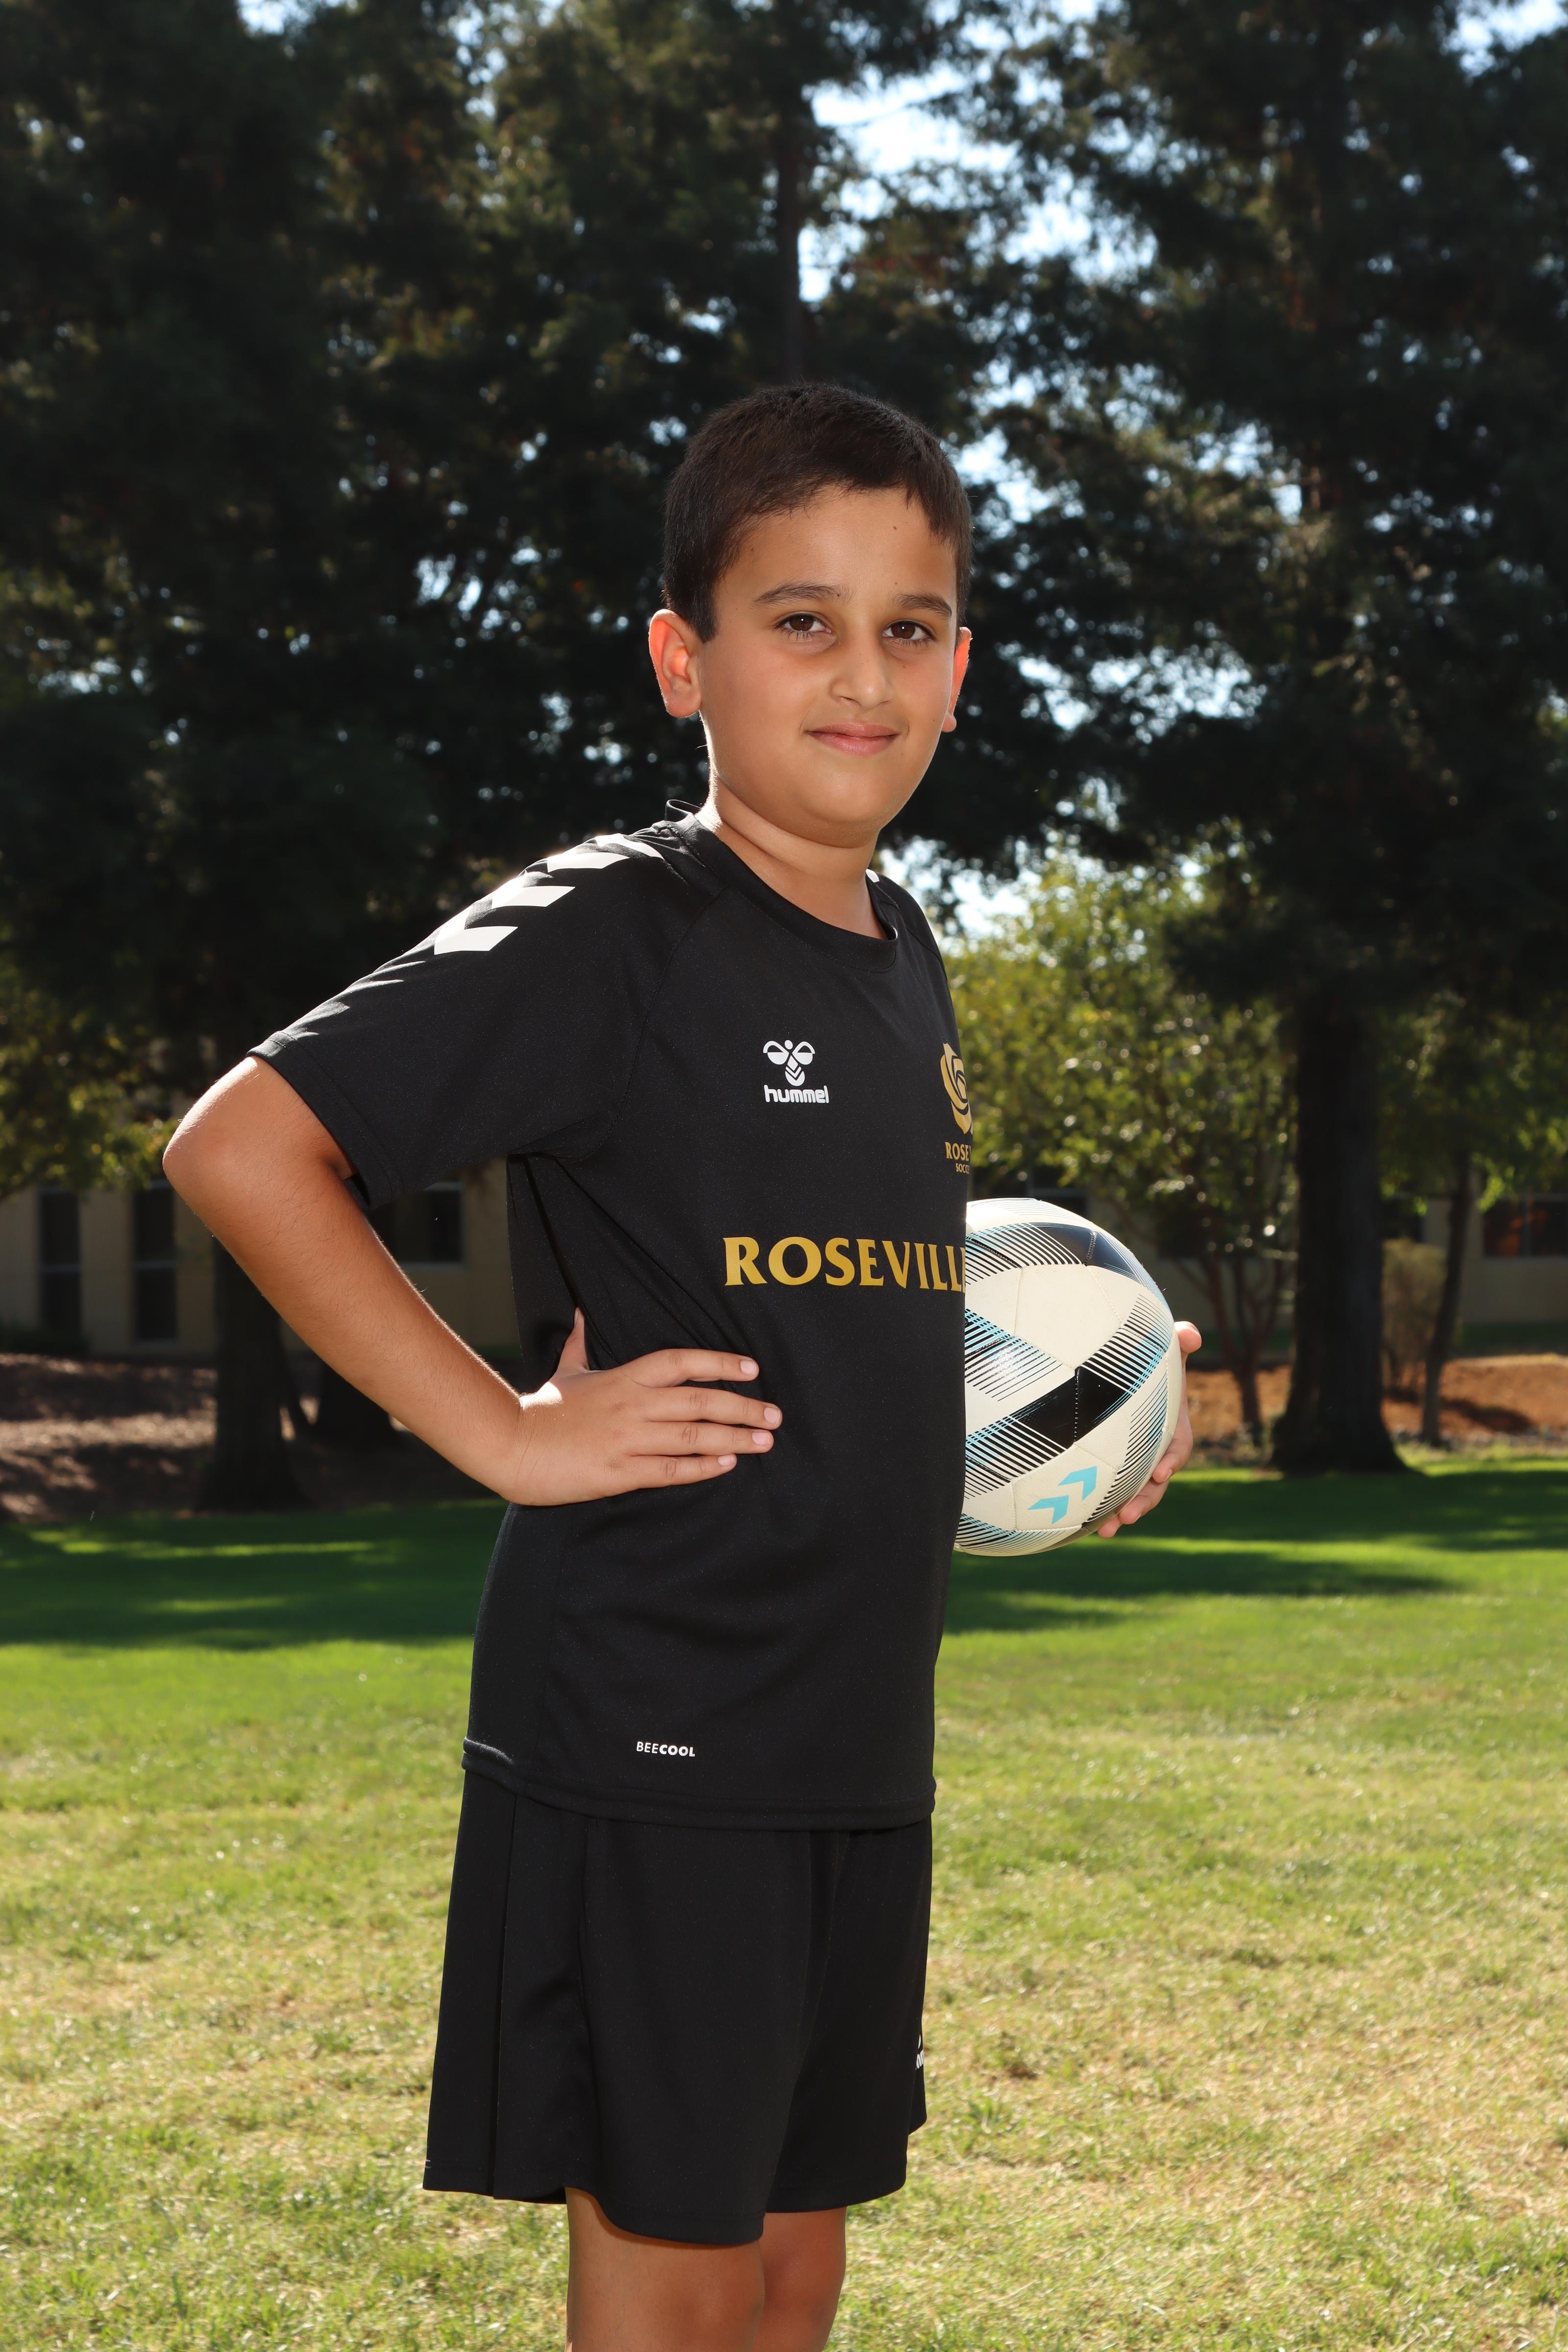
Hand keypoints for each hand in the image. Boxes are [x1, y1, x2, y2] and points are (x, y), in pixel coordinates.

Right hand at [499, 1312, 779, 1505]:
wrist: (511, 1445)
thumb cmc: (543, 1409)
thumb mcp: (565, 1370)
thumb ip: (580, 1342)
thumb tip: (581, 1311)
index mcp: (624, 1377)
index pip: (681, 1361)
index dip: (720, 1362)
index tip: (752, 1368)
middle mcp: (631, 1405)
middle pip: (699, 1400)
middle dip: (743, 1407)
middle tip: (775, 1414)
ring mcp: (627, 1439)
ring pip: (692, 1437)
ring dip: (734, 1439)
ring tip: (764, 1442)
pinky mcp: (619, 1472)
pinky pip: (670, 1470)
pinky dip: (701, 1467)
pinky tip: (726, 1464)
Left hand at [1094, 1321, 1201, 1538]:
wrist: (1124, 1377)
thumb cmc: (1148, 1365)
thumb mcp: (1164, 1351)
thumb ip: (1177, 1342)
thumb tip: (1192, 1333)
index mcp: (1170, 1426)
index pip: (1177, 1446)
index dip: (1171, 1459)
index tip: (1160, 1471)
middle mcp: (1156, 1451)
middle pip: (1157, 1482)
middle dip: (1145, 1500)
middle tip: (1128, 1514)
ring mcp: (1136, 1464)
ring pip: (1136, 1495)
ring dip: (1124, 1513)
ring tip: (1107, 1531)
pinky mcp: (1115, 1471)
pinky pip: (1113, 1495)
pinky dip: (1102, 1511)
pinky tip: (1086, 1529)